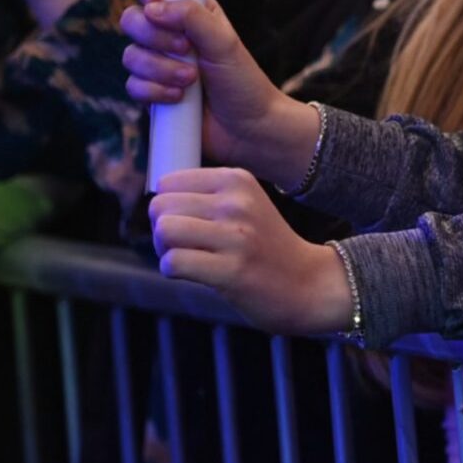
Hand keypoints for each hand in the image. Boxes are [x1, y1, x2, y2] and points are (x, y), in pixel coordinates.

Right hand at [119, 0, 308, 181]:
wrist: (248, 128)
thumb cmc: (243, 80)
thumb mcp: (224, 42)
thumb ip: (191, 16)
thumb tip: (152, 7)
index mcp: (190, 8)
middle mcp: (170, 31)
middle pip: (132, 18)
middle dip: (154, 37)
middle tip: (186, 49)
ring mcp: (158, 62)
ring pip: (130, 54)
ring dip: (159, 69)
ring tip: (191, 80)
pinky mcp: (151, 91)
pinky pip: (132, 84)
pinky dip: (154, 92)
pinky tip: (178, 99)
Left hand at [147, 167, 350, 333]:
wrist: (307, 282)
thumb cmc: (265, 246)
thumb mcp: (245, 205)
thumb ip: (206, 196)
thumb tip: (155, 202)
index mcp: (237, 179)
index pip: (168, 182)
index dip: (167, 207)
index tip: (185, 224)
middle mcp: (236, 202)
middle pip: (160, 206)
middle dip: (161, 230)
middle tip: (183, 245)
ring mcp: (235, 236)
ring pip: (164, 231)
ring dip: (165, 250)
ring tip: (187, 258)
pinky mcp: (231, 269)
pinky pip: (173, 262)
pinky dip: (173, 271)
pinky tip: (194, 274)